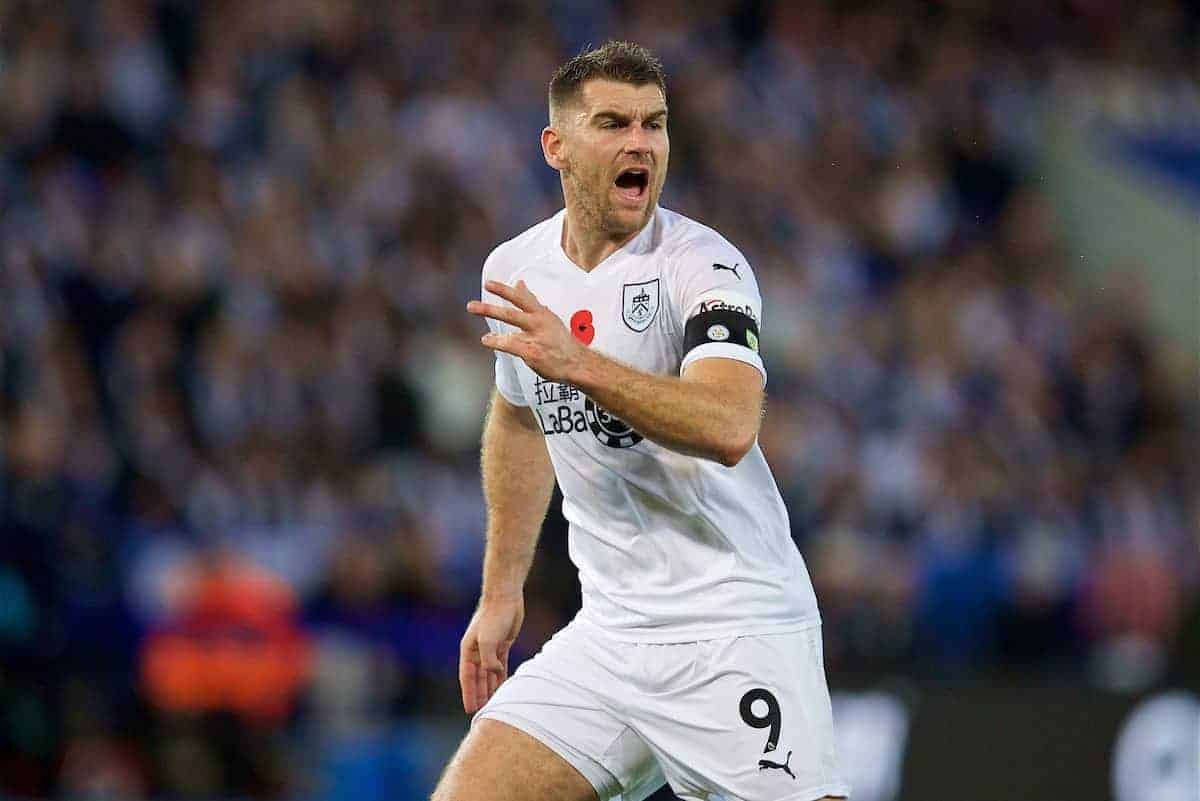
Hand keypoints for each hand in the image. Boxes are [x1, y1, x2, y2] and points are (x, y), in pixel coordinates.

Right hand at [459, 595, 523, 713]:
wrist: (504, 598)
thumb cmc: (493, 617)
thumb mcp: (487, 640)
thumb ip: (489, 660)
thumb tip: (494, 673)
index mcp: (468, 650)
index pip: (467, 677)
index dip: (468, 694)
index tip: (470, 709)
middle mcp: (477, 651)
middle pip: (478, 678)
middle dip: (479, 694)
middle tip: (482, 713)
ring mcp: (490, 648)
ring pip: (489, 674)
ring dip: (491, 688)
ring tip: (493, 704)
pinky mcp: (503, 644)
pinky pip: (501, 665)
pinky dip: (501, 677)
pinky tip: (503, 687)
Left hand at [467, 281, 586, 383]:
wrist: (578, 363)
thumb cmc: (560, 341)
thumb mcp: (547, 317)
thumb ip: (531, 301)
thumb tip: (519, 283)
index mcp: (542, 313)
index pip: (521, 297)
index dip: (504, 290)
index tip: (488, 284)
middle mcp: (538, 323)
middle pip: (512, 312)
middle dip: (490, 308)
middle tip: (471, 306)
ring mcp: (536, 338)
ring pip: (510, 328)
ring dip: (492, 322)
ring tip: (476, 320)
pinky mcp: (533, 352)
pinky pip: (511, 345)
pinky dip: (497, 342)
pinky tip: (486, 340)